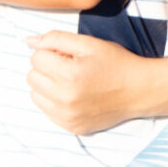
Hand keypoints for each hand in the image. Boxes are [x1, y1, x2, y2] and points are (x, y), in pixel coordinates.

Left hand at [27, 30, 154, 133]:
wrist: (139, 91)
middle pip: (32, 77)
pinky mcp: (71, 128)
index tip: (68, 54)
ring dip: (47, 85)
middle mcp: (65, 99)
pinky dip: (55, 101)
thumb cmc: (115, 63)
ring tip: (71, 81)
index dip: (51, 52)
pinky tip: (74, 95)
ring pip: (35, 95)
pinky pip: (47, 111)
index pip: (36, 58)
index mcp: (70, 75)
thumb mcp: (88, 43)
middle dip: (47, 68)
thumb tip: (28, 41)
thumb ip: (55, 38)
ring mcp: (67, 117)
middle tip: (69, 66)